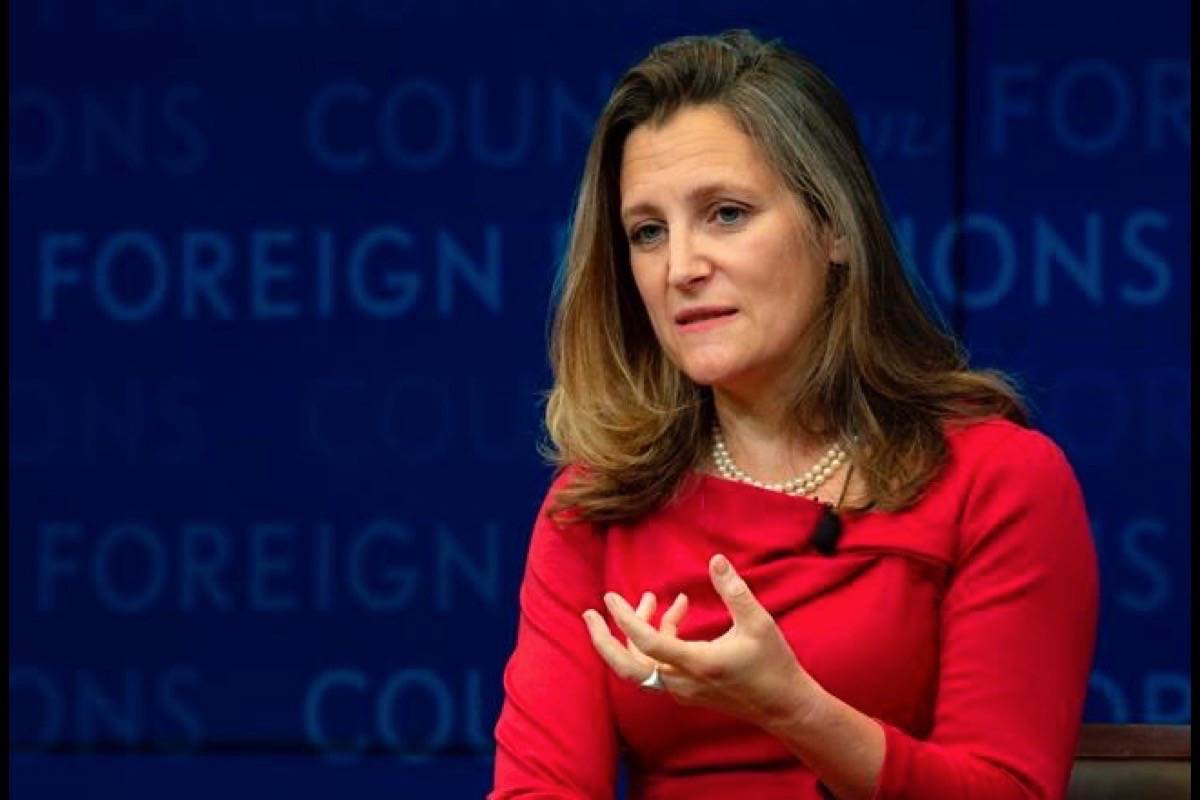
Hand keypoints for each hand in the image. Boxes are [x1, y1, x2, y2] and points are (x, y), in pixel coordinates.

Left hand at [581, 553, 825, 731]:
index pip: (647, 644)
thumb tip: (715, 560)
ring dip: (638, 632)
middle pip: (627, 668)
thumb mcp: (758, 622)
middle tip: (589, 613)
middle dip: (603, 641)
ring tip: (652, 598)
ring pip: (642, 665)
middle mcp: (683, 681)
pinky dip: (658, 638)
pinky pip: (658, 665)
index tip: (609, 598)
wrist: (784, 706)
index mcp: (697, 664)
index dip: (625, 620)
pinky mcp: (687, 690)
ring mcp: (682, 689)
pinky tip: (677, 611)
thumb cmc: (773, 664)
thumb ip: (734, 590)